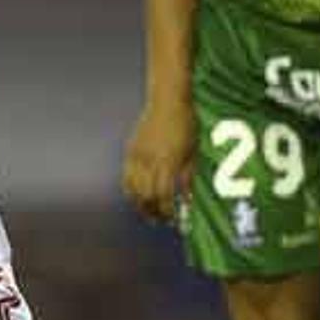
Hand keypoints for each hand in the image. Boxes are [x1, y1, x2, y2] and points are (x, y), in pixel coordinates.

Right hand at [122, 99, 197, 223]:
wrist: (167, 99)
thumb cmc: (186, 124)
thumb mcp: (193, 152)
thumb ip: (188, 177)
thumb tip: (187, 200)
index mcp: (168, 160)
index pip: (163, 194)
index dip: (167, 210)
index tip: (173, 219)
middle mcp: (149, 159)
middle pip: (145, 195)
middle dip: (153, 211)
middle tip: (161, 220)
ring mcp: (137, 154)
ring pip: (132, 188)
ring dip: (140, 203)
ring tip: (147, 212)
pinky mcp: (130, 150)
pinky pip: (125, 176)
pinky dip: (130, 189)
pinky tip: (137, 195)